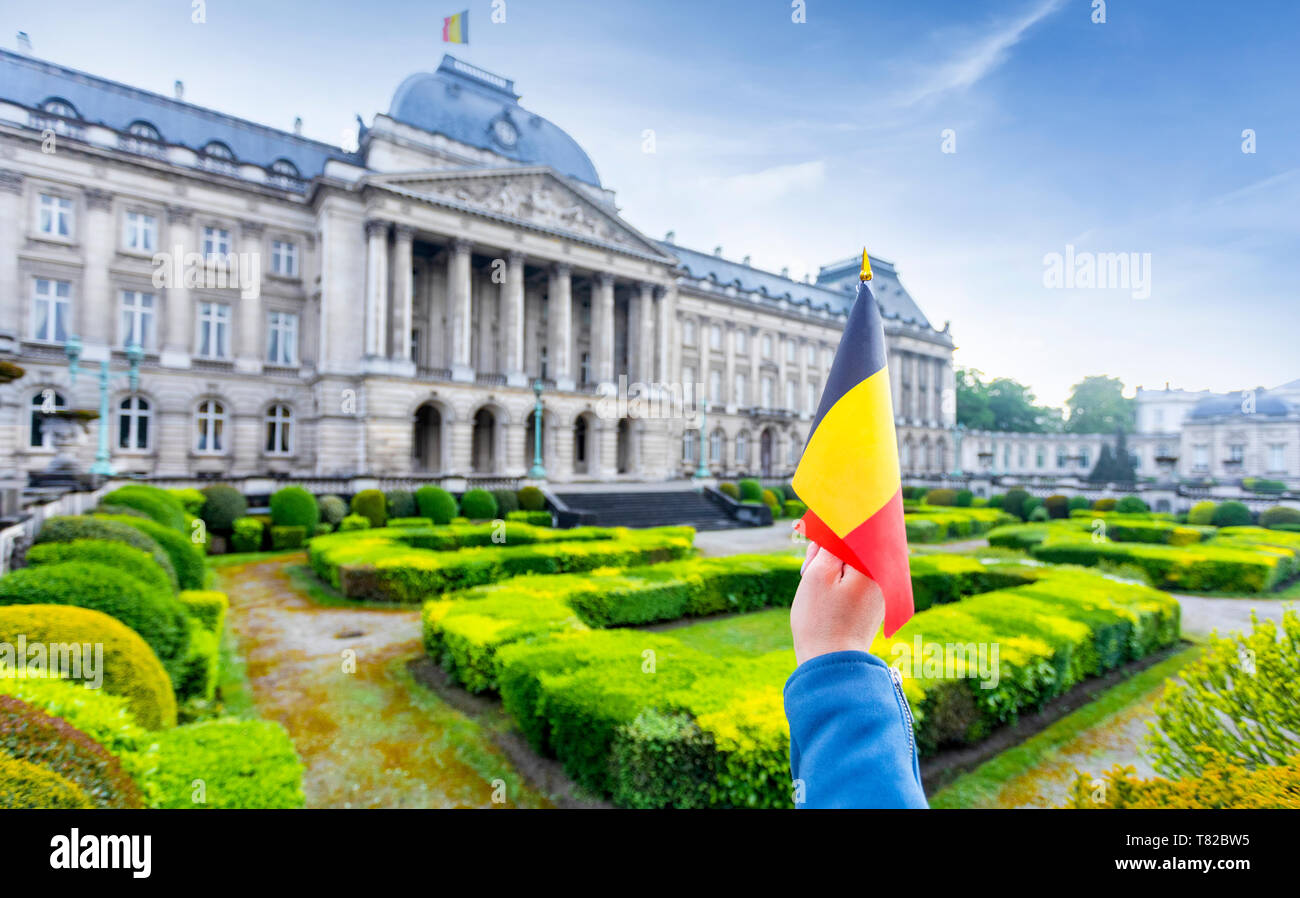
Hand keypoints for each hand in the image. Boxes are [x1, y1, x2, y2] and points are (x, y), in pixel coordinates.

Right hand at [790, 523, 885, 665]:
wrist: (831, 665)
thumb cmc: (821, 619)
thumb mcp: (818, 573)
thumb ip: (829, 545)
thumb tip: (836, 527)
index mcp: (875, 566)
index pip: (860, 528)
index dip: (835, 524)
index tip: (818, 527)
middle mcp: (884, 578)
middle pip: (856, 546)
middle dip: (830, 547)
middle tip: (809, 562)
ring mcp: (880, 594)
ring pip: (853, 563)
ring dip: (831, 563)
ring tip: (809, 578)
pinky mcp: (872, 606)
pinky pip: (856, 581)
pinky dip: (838, 579)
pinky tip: (820, 591)